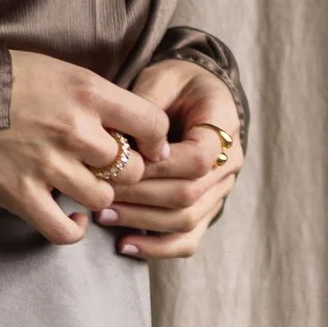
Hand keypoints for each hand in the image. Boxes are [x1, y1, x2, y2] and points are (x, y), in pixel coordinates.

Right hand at [0, 51, 176, 244]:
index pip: (152, 124)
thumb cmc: (7, 77)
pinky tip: (75, 220)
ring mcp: (48, 165)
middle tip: (108, 168)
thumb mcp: (62, 70)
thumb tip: (131, 125)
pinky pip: (64, 230)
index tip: (149, 148)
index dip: (156, 141)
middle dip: (124, 171)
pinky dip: (74, 230)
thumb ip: (97, 97)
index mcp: (88, 93)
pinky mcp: (21, 194)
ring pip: (102, 199)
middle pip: (131, 169)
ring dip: (97, 196)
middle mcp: (75, 130)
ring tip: (83, 186)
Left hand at [93, 57, 242, 259]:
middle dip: (139, 196)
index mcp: (224, 127)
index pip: (199, 158)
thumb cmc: (176, 83)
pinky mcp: (205, 210)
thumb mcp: (161, 79)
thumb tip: (122, 141)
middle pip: (189, 194)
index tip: (121, 164)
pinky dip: (157, 248)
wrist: (196, 95)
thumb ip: (145, 105)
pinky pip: (187, 239)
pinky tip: (124, 245)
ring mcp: (219, 192)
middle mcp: (228, 165)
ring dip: (141, 221)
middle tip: (99, 192)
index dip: (159, 166)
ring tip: (103, 214)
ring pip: (185, 220)